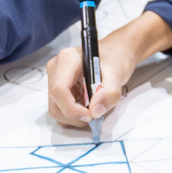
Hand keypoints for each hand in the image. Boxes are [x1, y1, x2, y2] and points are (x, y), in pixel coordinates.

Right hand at [47, 11, 171, 127]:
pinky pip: (60, 110)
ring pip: (56, 110)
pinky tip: (86, 105)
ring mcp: (54, 79)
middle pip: (55, 103)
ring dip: (75, 117)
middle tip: (95, 113)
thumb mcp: (117, 75)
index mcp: (67, 59)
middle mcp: (56, 68)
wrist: (115, 55)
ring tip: (92, 107)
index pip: (59, 90)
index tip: (90, 115)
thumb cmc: (114, 59)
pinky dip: (74, 115)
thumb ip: (109, 93)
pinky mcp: (57, 89)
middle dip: (75, 115)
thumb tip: (95, 111)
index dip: (72, 108)